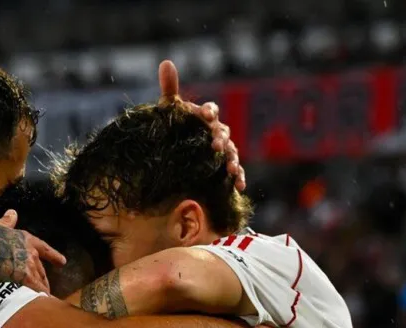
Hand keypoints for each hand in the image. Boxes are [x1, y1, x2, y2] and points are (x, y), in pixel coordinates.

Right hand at [0, 210, 66, 293]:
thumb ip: (6, 222)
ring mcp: (27, 264)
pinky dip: (39, 297)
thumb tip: (13, 213)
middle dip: (44, 279)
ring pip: (40, 280)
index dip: (54, 256)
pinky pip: (35, 290)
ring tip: (43, 300)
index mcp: (24, 238)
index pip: (44, 248)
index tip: (62, 262)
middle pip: (41, 268)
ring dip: (42, 290)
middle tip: (46, 289)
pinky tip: (42, 303)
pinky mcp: (22, 278)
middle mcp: (29, 251)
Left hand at [157, 60, 246, 192]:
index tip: (205, 115)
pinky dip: (239, 178)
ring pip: (232, 152)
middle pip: (223, 132)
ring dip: (233, 160)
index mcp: (206, 117)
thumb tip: (166, 62)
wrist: (178, 149)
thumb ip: (170, 87)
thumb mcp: (169, 109)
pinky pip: (236, 171)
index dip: (209, 111)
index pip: (211, 110)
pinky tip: (239, 186)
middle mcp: (218, 131)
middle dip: (220, 137)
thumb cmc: (177, 126)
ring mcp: (224, 149)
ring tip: (231, 169)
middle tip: (214, 144)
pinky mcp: (225, 166)